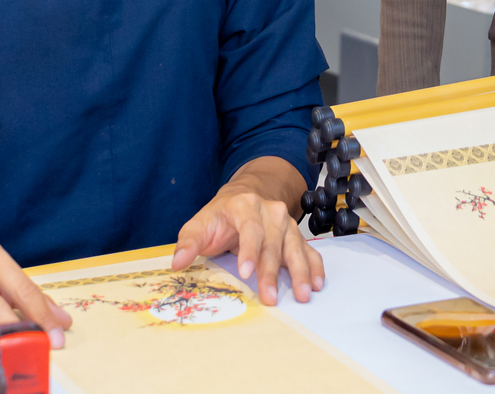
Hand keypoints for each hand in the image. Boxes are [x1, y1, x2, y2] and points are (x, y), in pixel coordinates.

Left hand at [171, 157, 322, 304]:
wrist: (242, 198)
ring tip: (302, 294)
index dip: (249, 251)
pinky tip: (316, 283)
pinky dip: (314, 266)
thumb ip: (188, 242)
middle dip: (272, 271)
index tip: (246, 273)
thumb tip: (178, 263)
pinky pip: (308, 250)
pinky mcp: (295, 235)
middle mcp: (270, 211)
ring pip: (295, 247)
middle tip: (270, 297)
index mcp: (245, 205)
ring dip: (300, 271)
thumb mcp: (199, 224)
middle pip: (273, 242)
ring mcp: (286, 223)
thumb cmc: (220, 216)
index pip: (250, 228)